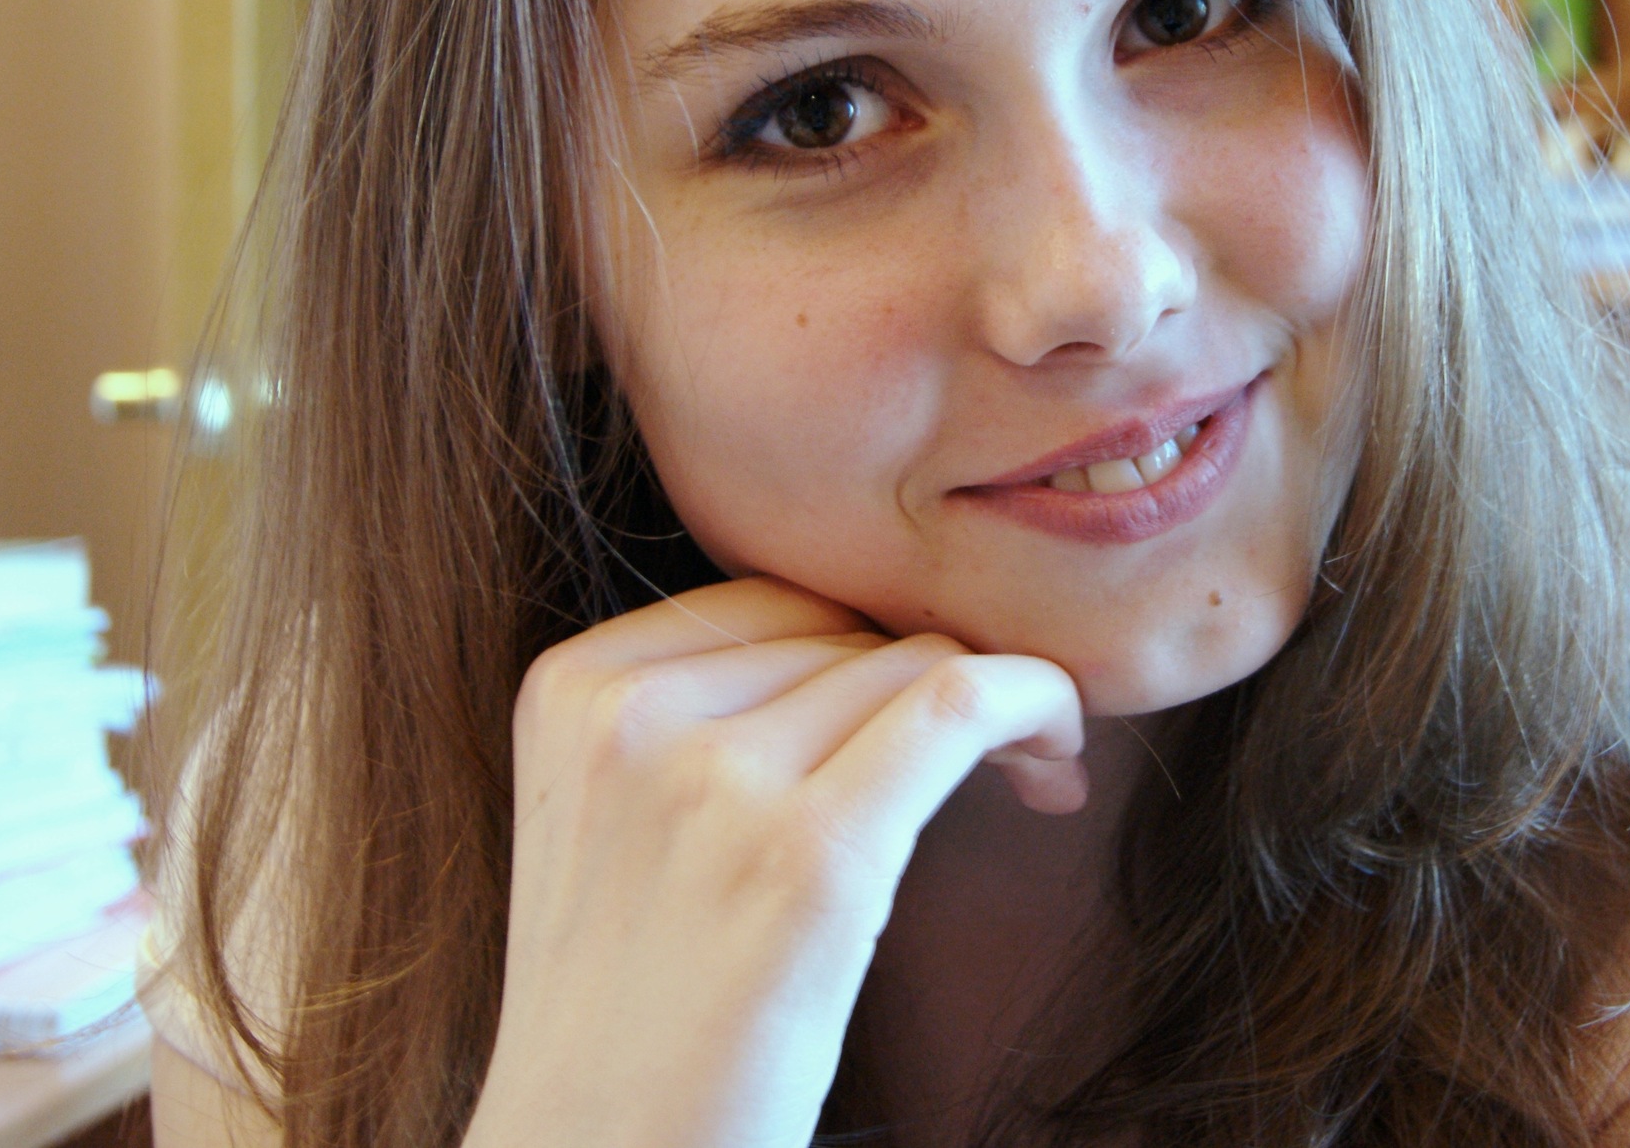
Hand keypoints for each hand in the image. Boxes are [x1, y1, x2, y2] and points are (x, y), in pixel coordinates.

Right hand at [458, 578, 1086, 1147]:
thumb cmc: (628, 1024)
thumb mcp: (612, 827)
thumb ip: (694, 719)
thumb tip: (869, 645)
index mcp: (571, 689)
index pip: (771, 604)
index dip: (867, 643)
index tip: (922, 712)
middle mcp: (630, 714)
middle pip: (846, 633)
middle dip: (934, 681)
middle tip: (996, 763)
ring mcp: (713, 780)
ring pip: (913, 664)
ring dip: (1001, 706)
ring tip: (1031, 780)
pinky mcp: (811, 855)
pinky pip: (958, 704)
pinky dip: (1036, 702)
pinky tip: (1058, 762)